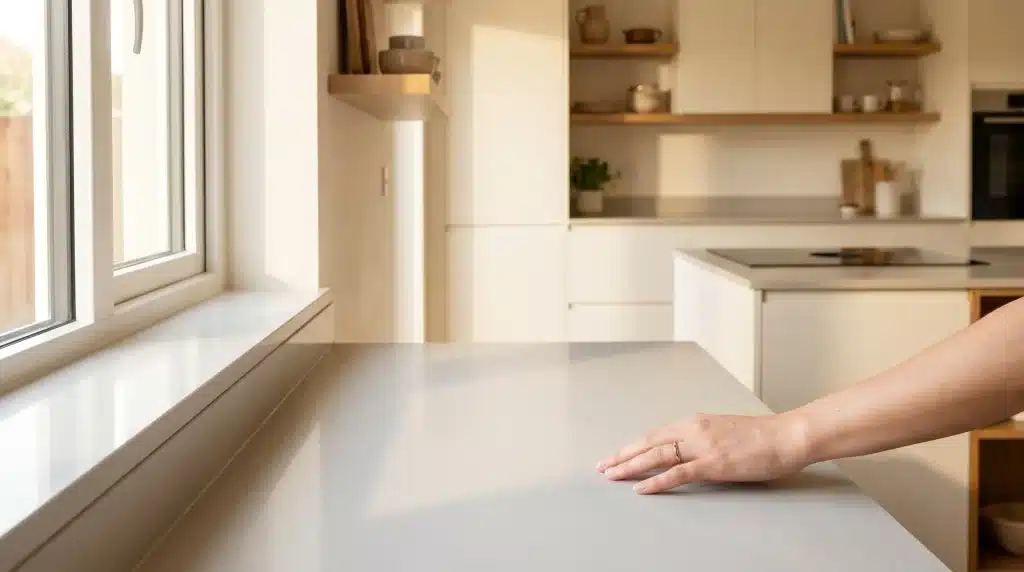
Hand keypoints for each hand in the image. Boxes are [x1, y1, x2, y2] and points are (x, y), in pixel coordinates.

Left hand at [596, 413, 810, 494]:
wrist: (786, 436)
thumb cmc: (760, 436)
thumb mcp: (722, 431)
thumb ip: (701, 439)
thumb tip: (684, 452)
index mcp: (694, 421)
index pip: (654, 435)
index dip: (631, 446)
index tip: (614, 455)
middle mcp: (693, 430)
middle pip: (648, 443)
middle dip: (622, 456)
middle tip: (603, 467)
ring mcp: (702, 446)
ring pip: (657, 456)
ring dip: (631, 466)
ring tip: (613, 476)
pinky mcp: (713, 464)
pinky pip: (678, 474)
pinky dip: (656, 481)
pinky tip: (641, 489)